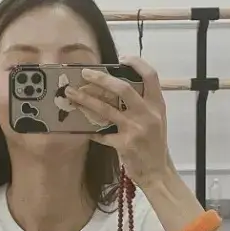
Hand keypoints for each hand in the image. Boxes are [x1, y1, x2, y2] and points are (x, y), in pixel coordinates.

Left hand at [65, 56, 174, 187]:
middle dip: (101, 79)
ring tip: (71, 94)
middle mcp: (148, 114)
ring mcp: (136, 129)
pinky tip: (79, 127)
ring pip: (106, 109)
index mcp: (158, 105)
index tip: (121, 58)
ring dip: (85, 100)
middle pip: (123, 89)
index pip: (151, 76)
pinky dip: (89, 130)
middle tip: (85, 74)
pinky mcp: (124, 145)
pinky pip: (101, 133)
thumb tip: (115, 87)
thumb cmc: (154, 144)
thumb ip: (143, 103)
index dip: (136, 63)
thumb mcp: (156, 119)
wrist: (157, 172)